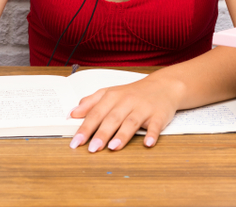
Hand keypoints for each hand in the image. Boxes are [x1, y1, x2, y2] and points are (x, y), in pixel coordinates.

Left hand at [68, 75, 184, 151]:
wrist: (163, 86)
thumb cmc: (133, 93)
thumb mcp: (110, 93)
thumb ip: (91, 103)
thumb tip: (72, 113)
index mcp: (113, 97)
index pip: (96, 113)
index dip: (85, 128)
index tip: (76, 142)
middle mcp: (127, 102)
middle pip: (112, 118)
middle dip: (102, 133)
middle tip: (92, 148)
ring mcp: (143, 108)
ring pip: (131, 122)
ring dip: (123, 134)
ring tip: (114, 147)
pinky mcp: (159, 115)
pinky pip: (155, 125)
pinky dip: (152, 134)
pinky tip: (148, 143)